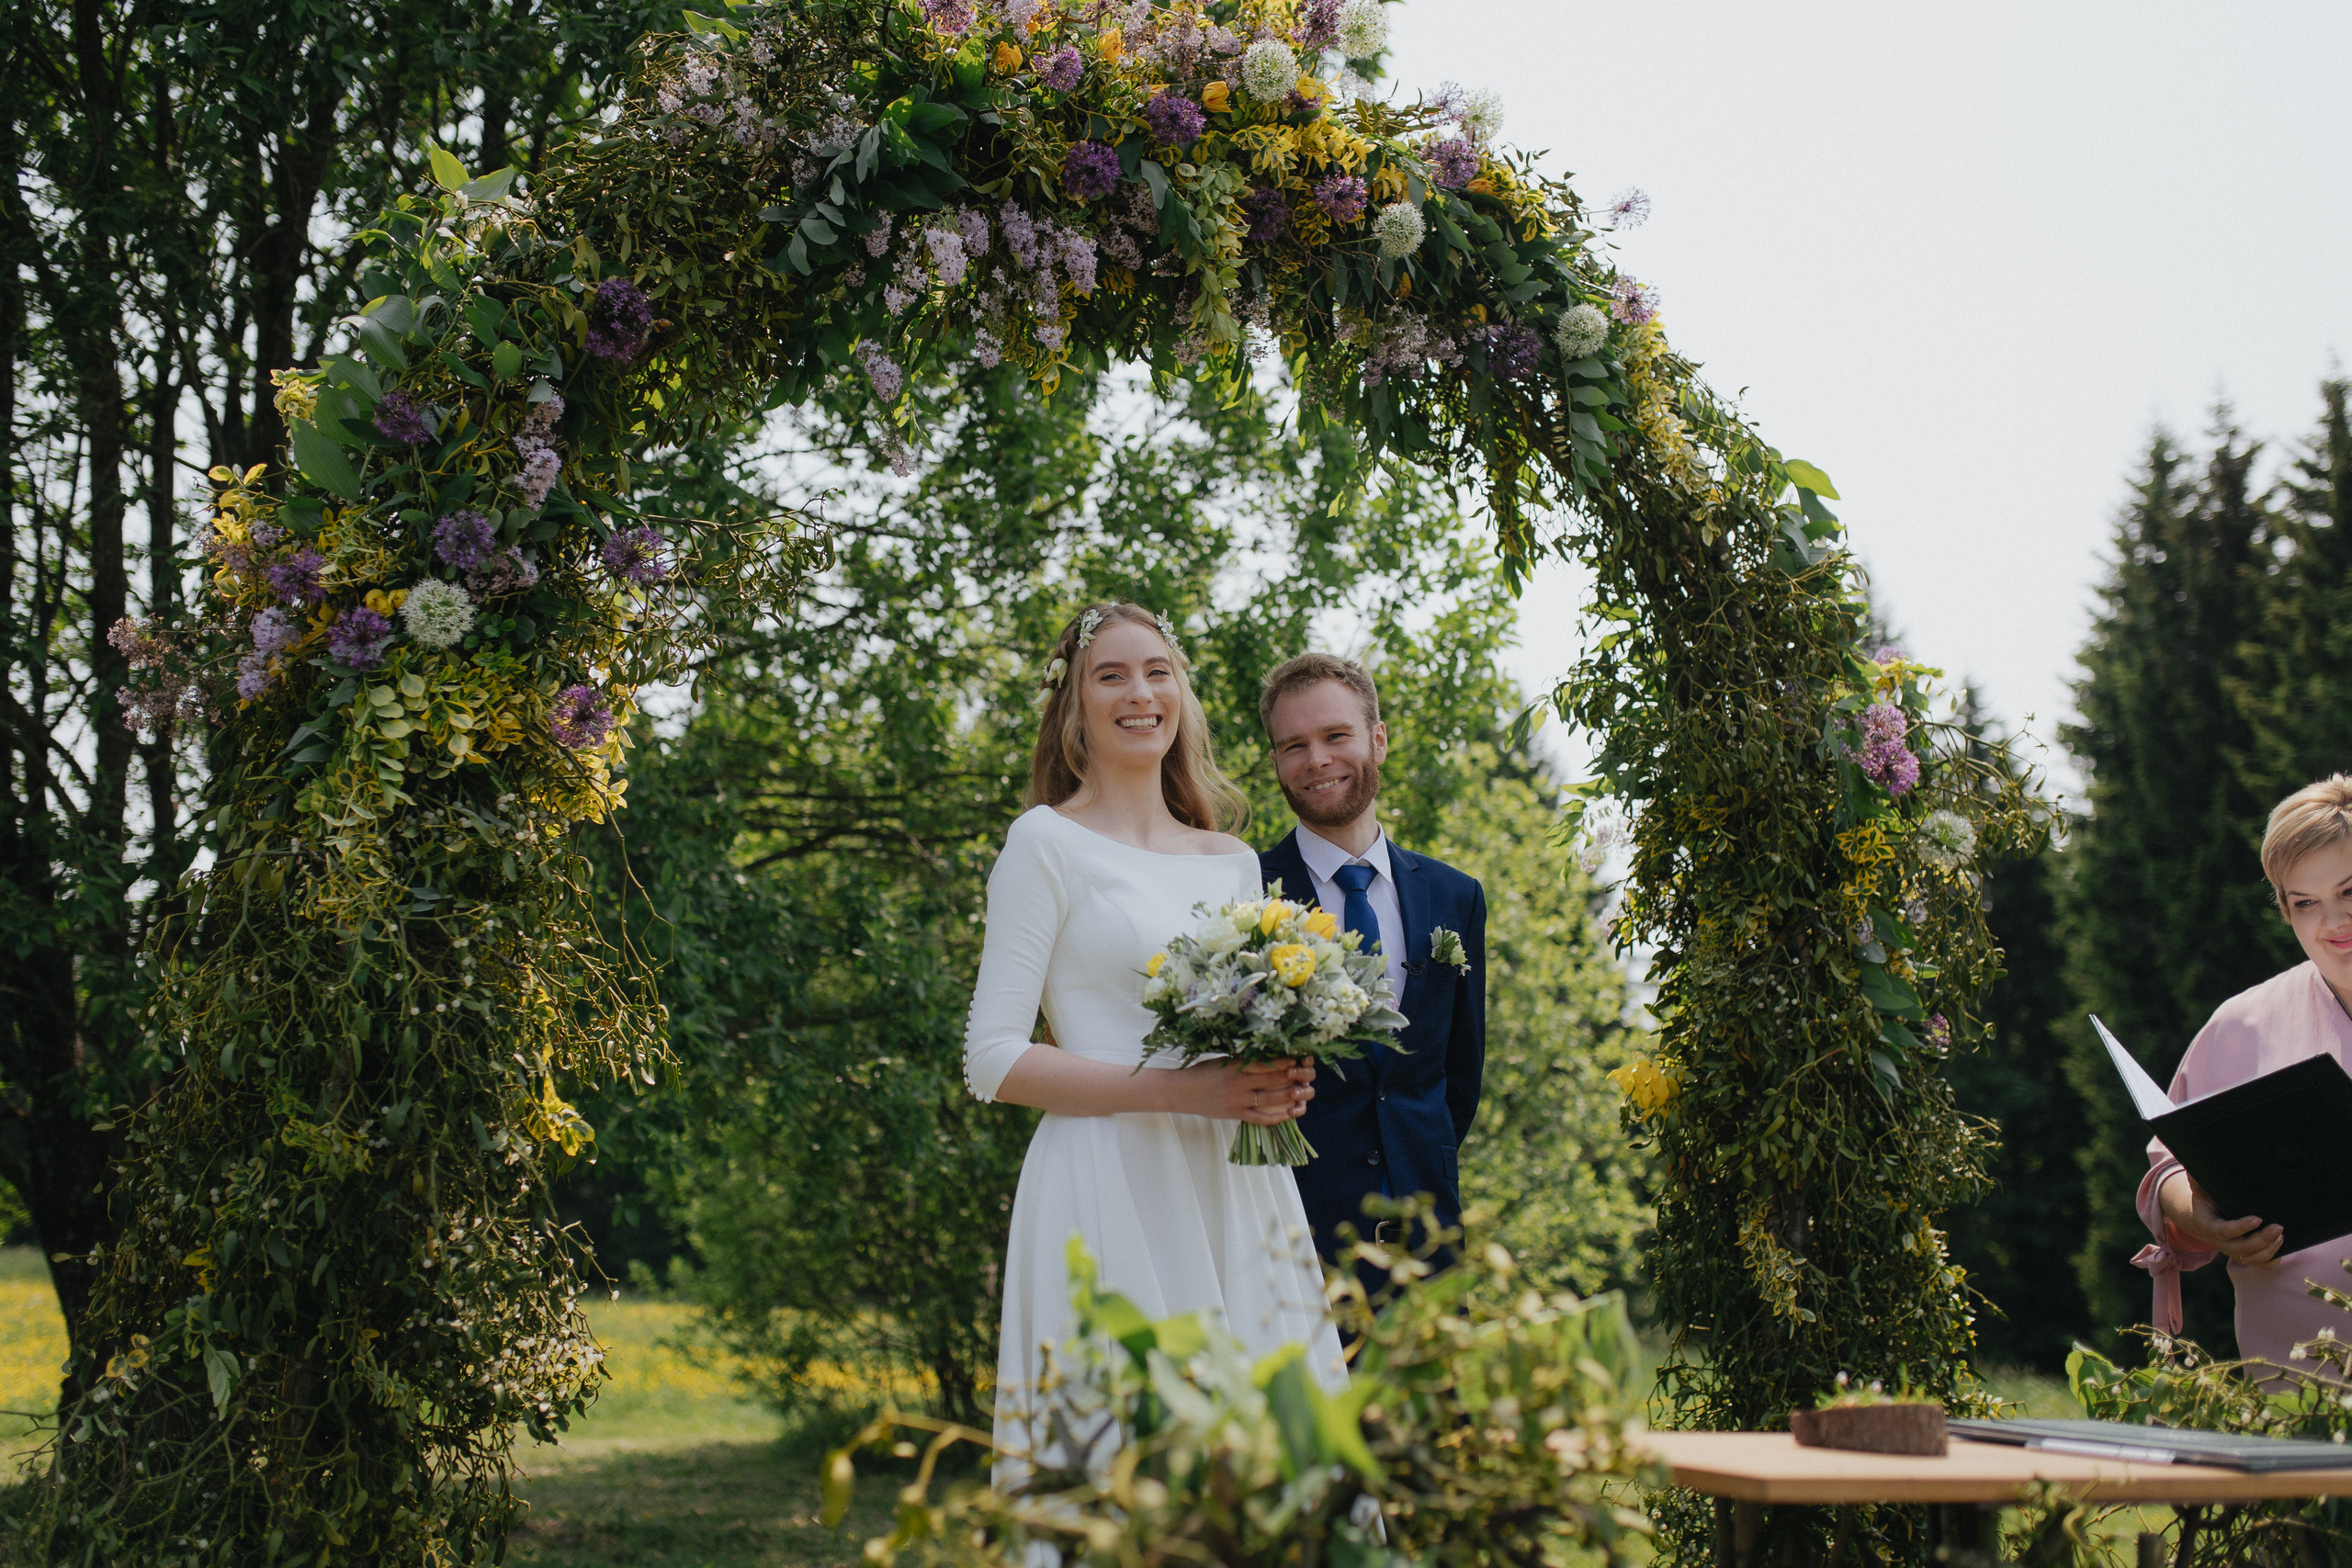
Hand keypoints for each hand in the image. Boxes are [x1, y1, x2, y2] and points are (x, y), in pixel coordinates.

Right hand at [1178, 1058, 1313, 1124]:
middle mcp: (1240, 1084)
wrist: (1182, 1092)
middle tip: (1307, 1074)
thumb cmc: (1202, 1073)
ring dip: (1291, 1096)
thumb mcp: (1223, 1061)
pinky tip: (1290, 1113)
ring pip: (1272, 1099)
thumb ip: (1244, 1062)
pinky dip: (1277, 1117)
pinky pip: (1261, 1119)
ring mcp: (1239, 1101)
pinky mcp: (1237, 1115)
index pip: (1269, 1064)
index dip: (1287, 1062)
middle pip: (1275, 1080)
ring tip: (1303, 1092)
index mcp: (1237, 1067)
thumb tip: (1269, 1058)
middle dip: (1294, 1077)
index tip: (1299, 1058)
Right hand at [2158, 1170, 2284, 1266]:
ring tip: (2280, 1234)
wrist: (2205, 1218)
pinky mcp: (2245, 1254)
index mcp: (2209, 1225)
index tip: (2257, 1218)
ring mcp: (2233, 1250)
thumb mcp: (2200, 1188)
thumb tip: (2195, 1166)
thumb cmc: (2206, 1199)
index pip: (2223, 1231)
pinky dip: (2271, 1259)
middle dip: (2261, 1240)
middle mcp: (2221, 1242)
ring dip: (2269, 1249)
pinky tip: (2280, 1245)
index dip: (2240, 1228)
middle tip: (2278, 1226)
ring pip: (2252, 1258)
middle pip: (2241, 1248)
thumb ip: (2198, 1178)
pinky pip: (2260, 1264)